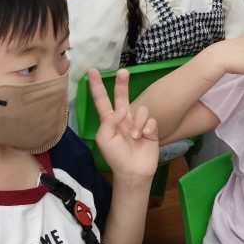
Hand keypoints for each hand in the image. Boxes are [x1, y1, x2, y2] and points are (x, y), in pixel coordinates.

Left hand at [90, 68, 158, 182]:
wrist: (134, 171)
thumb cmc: (116, 156)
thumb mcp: (104, 138)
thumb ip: (110, 120)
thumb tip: (124, 108)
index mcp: (109, 120)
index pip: (102, 100)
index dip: (97, 86)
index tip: (92, 71)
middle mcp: (124, 118)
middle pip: (122, 96)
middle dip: (123, 83)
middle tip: (124, 72)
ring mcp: (137, 123)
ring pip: (141, 110)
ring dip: (137, 122)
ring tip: (135, 136)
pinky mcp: (151, 129)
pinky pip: (151, 119)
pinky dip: (147, 127)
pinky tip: (145, 136)